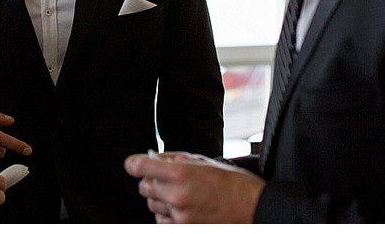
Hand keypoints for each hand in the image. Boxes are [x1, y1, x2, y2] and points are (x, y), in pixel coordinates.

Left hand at [125, 151, 264, 223]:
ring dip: (160, 199)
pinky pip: (162, 222)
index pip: (141, 167)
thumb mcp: (202, 161)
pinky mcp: (184, 230)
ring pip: (152, 206)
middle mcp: (177, 196)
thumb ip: (174, 159)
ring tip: (179, 194)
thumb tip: (153, 158)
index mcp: (181, 173)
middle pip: (144, 187)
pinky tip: (182, 208)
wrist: (251, 208)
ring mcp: (180, 217)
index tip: (133, 164)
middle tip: (166, 178)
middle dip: (152, 181)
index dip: (135, 163)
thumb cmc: (231, 183)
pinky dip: (167, 215)